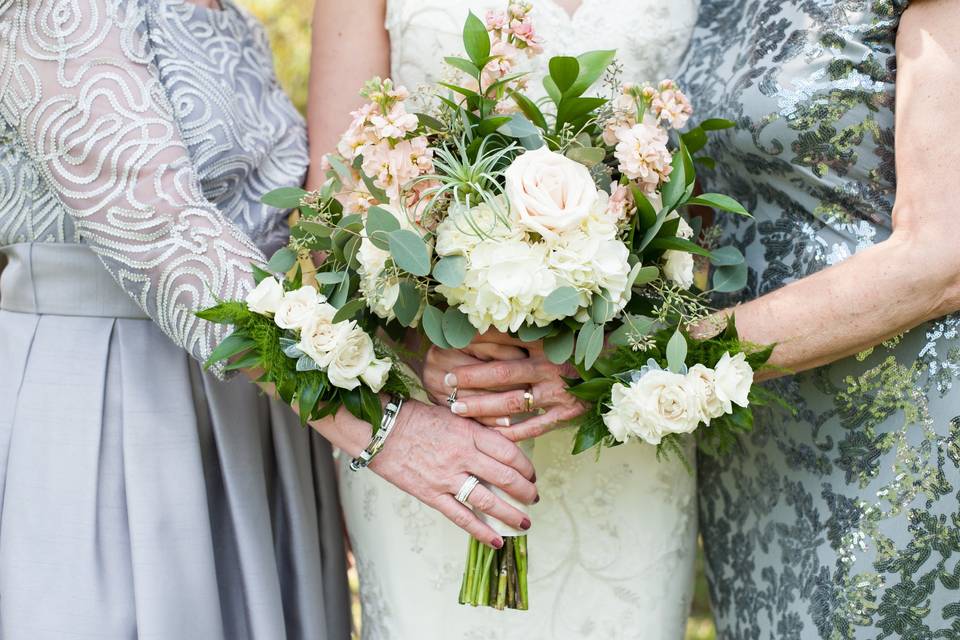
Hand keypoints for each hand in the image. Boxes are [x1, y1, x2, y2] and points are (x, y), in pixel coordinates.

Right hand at [361, 400, 537, 547]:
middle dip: (525, 491)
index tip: (531, 474)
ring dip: (511, 514)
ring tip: (524, 522)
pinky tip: (496, 540)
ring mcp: (447, 477)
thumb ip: (477, 427)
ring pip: (488, 501)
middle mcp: (462, 455)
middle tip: (533, 498)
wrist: (379, 431)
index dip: (526, 467)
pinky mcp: (431, 495)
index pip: (509, 453)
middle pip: (505, 478)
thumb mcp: (452, 414)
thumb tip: (505, 435)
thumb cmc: (414, 418)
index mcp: (469, 432)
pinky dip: (481, 532)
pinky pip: (461, 517)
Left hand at [431, 331, 588, 441]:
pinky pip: (534, 427)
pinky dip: (511, 433)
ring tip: (456, 409)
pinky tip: (490, 435)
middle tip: (444, 381)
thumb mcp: (555, 331)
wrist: (618, 366)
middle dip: (470, 378)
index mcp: (545, 342)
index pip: (502, 340)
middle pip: (501, 373)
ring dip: (482, 406)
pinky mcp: (567, 412)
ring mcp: (558, 391)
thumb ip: (525, 330)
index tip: (448, 344)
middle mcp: (549, 366)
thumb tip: (483, 323)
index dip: (473, 343)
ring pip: (512, 402)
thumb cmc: (581, 345)